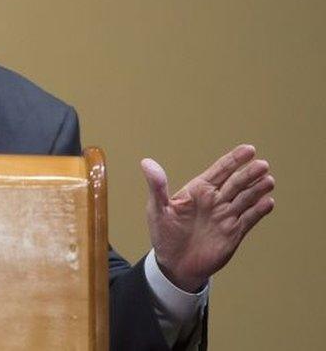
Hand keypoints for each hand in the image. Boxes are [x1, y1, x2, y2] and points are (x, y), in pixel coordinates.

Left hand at [141, 144, 274, 291]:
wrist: (175, 264)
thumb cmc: (164, 233)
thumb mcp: (157, 209)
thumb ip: (157, 187)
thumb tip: (146, 163)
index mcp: (198, 190)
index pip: (220, 170)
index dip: (234, 159)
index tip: (249, 149)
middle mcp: (215, 200)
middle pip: (237, 182)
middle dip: (249, 173)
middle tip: (262, 164)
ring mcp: (226, 215)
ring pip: (246, 198)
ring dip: (257, 189)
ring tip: (268, 180)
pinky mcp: (234, 232)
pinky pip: (249, 219)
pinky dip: (259, 210)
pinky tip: (267, 202)